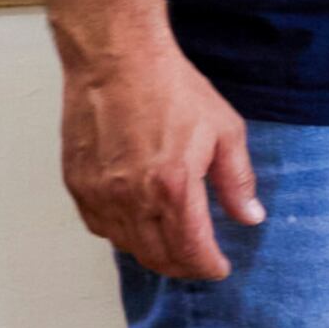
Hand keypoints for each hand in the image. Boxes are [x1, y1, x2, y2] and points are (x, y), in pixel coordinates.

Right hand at [60, 46, 259, 280]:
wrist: (117, 59)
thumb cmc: (171, 88)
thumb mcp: (225, 131)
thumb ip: (237, 181)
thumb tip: (251, 217)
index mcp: (173, 186)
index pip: (191, 250)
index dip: (208, 266)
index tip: (219, 267)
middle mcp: (131, 197)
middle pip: (158, 256)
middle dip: (183, 266)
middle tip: (198, 261)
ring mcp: (100, 192)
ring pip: (127, 246)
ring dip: (153, 253)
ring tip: (172, 246)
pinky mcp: (77, 183)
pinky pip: (99, 227)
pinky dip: (121, 235)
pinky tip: (138, 225)